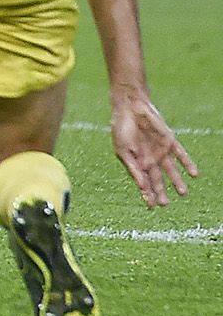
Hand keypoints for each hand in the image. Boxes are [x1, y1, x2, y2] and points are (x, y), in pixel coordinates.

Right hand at [111, 90, 198, 207]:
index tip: (151, 207)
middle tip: (165, 205)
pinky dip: (187, 164)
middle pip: (157, 179)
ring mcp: (160, 150)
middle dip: (161, 192)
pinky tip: (194, 174)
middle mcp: (149, 158)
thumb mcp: (123, 151)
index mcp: (135, 161)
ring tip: (183, 193)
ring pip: (171, 169)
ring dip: (177, 181)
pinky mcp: (169, 141)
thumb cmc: (122, 129)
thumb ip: (133, 169)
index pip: (143, 181)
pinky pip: (180, 155)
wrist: (130, 108)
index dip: (146, 194)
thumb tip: (142, 186)